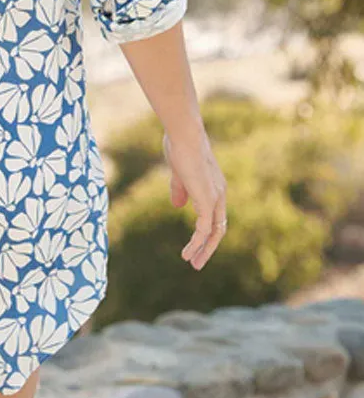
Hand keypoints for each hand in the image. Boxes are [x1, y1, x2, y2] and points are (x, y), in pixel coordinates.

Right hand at [162, 127, 227, 270]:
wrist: (185, 135)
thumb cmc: (180, 146)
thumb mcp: (179, 172)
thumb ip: (180, 189)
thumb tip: (178, 206)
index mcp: (214, 187)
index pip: (215, 215)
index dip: (206, 231)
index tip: (195, 243)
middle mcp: (219, 194)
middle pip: (219, 228)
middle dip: (208, 247)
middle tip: (197, 262)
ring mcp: (215, 198)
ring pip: (213, 232)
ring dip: (203, 249)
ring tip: (192, 263)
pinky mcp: (207, 200)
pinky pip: (204, 230)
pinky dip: (196, 243)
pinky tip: (186, 252)